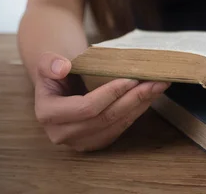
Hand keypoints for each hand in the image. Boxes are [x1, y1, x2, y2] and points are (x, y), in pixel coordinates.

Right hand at [34, 52, 169, 151]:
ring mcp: (79, 141)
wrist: (59, 85)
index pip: (86, 108)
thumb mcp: (47, 62)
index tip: (131, 79)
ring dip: (140, 106)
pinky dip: (136, 113)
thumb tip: (62, 68)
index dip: (111, 94)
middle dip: (133, 99)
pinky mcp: (95, 142)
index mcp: (48, 114)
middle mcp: (62, 133)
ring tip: (158, 87)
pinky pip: (119, 129)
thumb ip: (50, 63)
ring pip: (116, 125)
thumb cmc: (55, 72)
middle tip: (155, 82)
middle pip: (105, 118)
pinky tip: (149, 98)